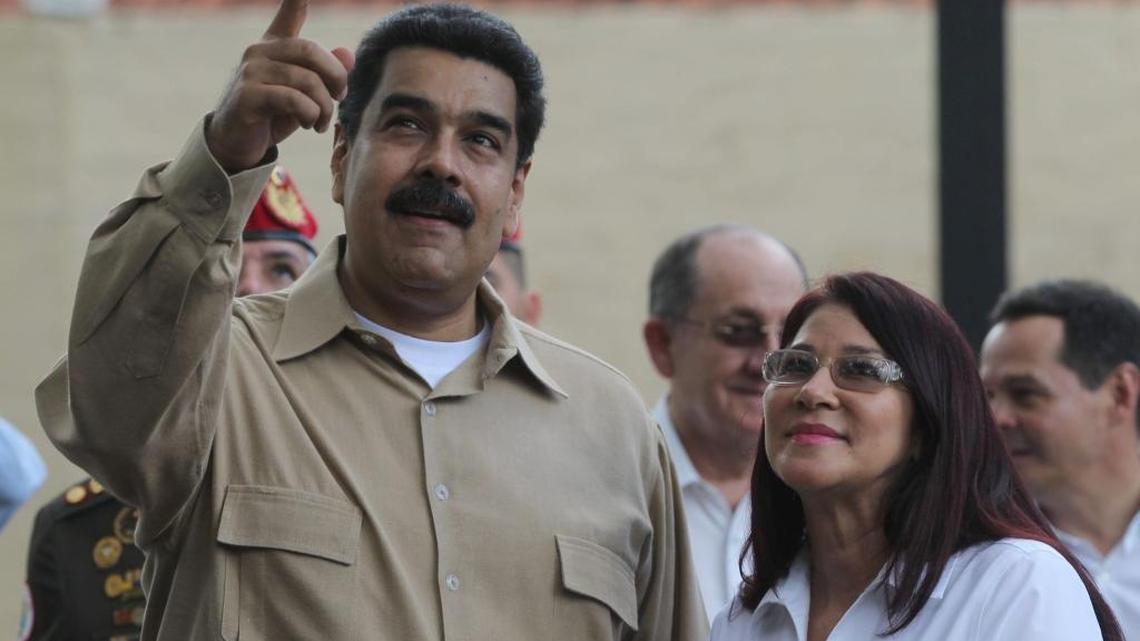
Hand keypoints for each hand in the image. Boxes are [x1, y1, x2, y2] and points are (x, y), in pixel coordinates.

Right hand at [206, 0, 354, 172]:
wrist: (237, 143)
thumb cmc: (274, 115)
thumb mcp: (305, 94)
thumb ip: (326, 74)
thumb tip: (348, 54)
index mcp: (274, 45)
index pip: (289, 13)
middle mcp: (259, 51)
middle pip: (312, 51)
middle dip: (336, 77)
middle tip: (339, 98)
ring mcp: (251, 71)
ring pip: (307, 81)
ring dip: (324, 107)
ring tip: (320, 123)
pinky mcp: (247, 95)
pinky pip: (293, 99)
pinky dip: (310, 114)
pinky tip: (310, 124)